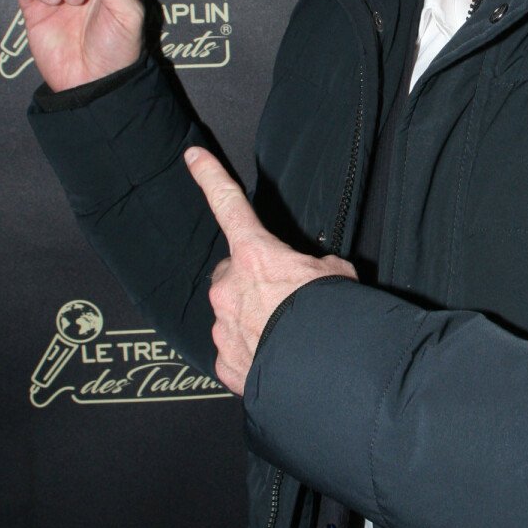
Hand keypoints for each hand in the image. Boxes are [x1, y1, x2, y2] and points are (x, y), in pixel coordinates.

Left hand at [184, 146, 355, 395]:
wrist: (324, 372)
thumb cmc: (332, 317)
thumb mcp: (336, 274)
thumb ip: (313, 266)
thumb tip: (312, 274)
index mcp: (255, 254)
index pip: (228, 203)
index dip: (209, 176)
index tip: (192, 155)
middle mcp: (230, 287)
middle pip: (232, 273)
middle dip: (252, 281)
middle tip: (285, 298)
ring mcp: (223, 326)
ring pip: (232, 313)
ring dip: (254, 318)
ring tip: (287, 333)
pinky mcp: (225, 361)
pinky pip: (234, 349)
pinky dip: (252, 351)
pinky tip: (277, 357)